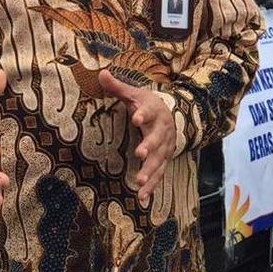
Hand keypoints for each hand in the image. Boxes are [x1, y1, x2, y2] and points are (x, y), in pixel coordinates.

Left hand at [99, 70, 177, 204]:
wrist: (172, 115)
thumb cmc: (147, 105)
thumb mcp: (134, 93)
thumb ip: (118, 87)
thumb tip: (101, 73)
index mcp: (154, 111)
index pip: (150, 111)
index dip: (144, 114)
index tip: (136, 117)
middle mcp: (162, 130)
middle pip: (157, 139)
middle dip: (149, 147)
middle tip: (140, 154)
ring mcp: (164, 147)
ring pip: (159, 160)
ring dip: (150, 171)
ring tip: (139, 182)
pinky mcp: (163, 160)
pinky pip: (159, 174)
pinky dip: (152, 186)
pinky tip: (142, 198)